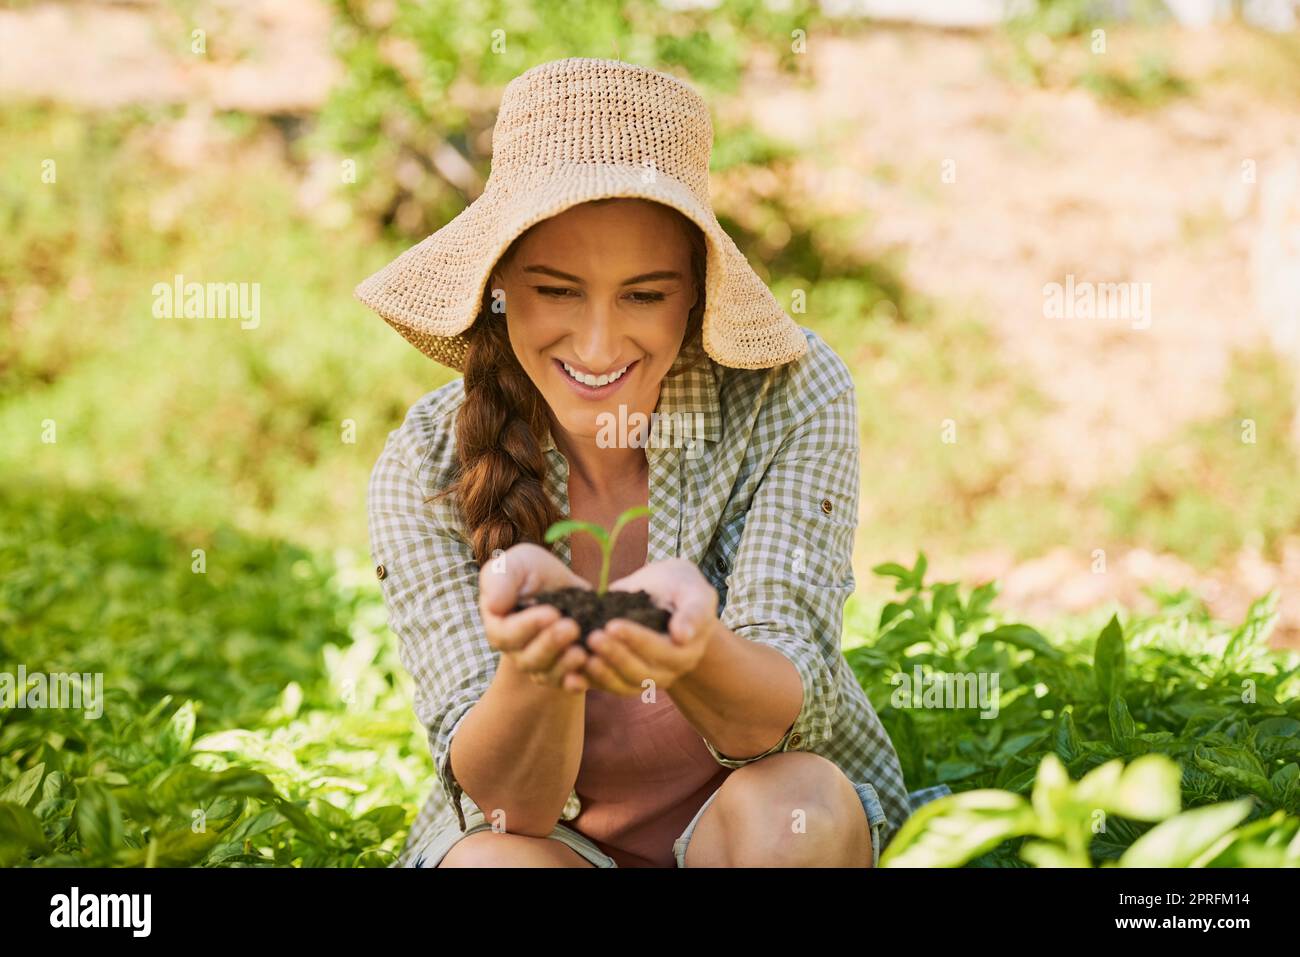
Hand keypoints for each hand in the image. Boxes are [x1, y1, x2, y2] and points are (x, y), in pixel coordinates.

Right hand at [479, 543, 591, 693]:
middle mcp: (516, 650)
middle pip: (527, 659)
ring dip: (563, 664)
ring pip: (546, 674)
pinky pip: (565, 685)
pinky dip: (574, 682)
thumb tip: (493, 606)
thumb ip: (500, 578)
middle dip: (550, 644)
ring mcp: (539, 664)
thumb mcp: (519, 562)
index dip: (527, 627)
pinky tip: (586, 673)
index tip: (552, 612)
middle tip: (571, 627)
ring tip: (581, 651)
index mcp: (498, 625)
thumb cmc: (536, 572)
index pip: (505, 635)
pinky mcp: (562, 672)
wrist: (567, 586)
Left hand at [581, 558, 718, 695]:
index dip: (638, 641)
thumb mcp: (693, 590)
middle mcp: (668, 671)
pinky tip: (570, 675)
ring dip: (601, 673)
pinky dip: (588, 682)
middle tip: (591, 638)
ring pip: (623, 685)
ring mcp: (646, 677)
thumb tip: (682, 636)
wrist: (662, 593)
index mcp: (686, 651)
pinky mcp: (623, 678)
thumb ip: (693, 611)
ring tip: (579, 656)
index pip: (663, 651)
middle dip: (615, 656)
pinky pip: (607, 686)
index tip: (612, 625)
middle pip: (642, 673)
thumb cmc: (678, 586)